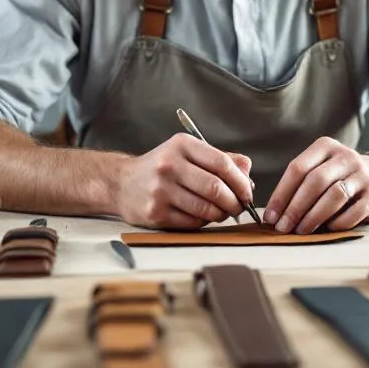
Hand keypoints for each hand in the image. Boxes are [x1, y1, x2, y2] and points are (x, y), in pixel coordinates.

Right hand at [115, 133, 253, 228]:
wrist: (121, 183)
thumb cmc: (162, 168)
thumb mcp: (188, 153)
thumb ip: (220, 158)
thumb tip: (247, 173)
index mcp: (182, 145)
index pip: (222, 163)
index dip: (241, 182)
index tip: (247, 192)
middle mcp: (169, 165)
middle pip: (216, 188)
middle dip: (235, 202)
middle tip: (239, 207)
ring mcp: (160, 190)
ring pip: (206, 209)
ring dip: (221, 215)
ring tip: (222, 212)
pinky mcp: (155, 213)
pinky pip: (192, 222)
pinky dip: (203, 222)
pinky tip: (201, 216)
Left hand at [264, 137, 368, 233]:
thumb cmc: (340, 178)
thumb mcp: (321, 168)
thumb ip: (300, 184)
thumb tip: (274, 214)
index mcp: (326, 147)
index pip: (297, 168)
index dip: (281, 194)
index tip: (270, 216)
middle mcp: (346, 156)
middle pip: (314, 182)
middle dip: (295, 208)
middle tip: (283, 227)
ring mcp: (363, 175)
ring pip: (334, 195)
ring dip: (313, 217)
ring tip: (301, 231)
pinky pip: (352, 212)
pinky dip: (337, 223)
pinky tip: (327, 228)